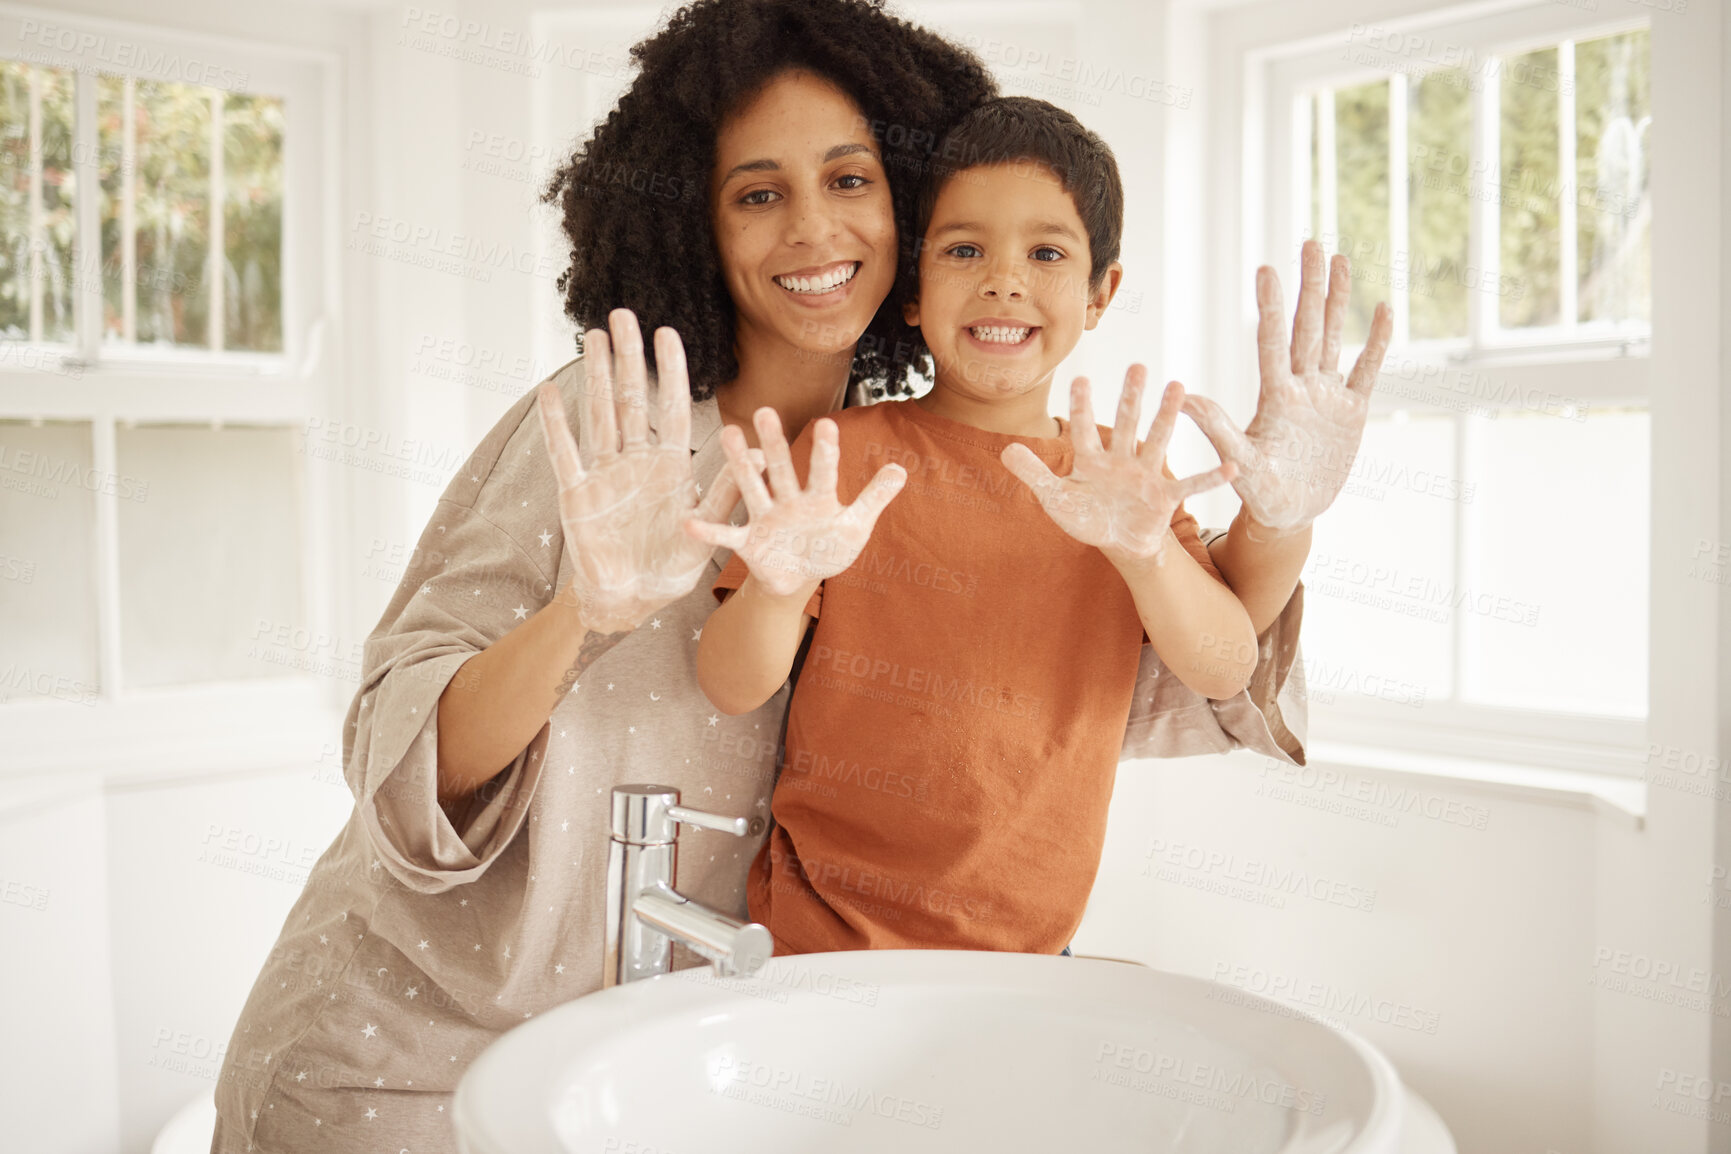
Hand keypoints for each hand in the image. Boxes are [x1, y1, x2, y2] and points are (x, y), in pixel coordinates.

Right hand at [537, 309, 746, 633]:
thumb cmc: (671, 567)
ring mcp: (605, 474)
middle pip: (632, 399)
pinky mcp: (576, 494)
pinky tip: (549, 392)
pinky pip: (565, 453)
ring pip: (599, 414)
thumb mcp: (707, 530)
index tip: (668, 333)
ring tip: (592, 336)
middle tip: (623, 314)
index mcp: (670, 467)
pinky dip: (556, 424)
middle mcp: (636, 462)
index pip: (671, 408)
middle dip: (629, 357)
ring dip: (595, 376)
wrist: (631, 600)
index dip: (669, 371)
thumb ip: (727, 494)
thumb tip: (758, 456)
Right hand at [683, 407, 905, 597]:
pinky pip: (726, 536)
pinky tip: (688, 524)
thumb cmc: (828, 547)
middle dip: (774, 443)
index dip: (825, 451)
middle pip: (781, 469)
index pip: (823, 472)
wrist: (798, 577)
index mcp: (817, 498)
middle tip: (766, 411)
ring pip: (751, 488)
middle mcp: (788, 501)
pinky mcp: (748, 543)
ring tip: (728, 435)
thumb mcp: (855, 526)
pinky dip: (708, 533)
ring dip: (740, 466)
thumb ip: (874, 498)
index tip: (827, 423)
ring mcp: (765, 520)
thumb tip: (901, 469)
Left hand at [1000, 369, 1235, 569]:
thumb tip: (1005, 449)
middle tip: (1138, 365)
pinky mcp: (1165, 498)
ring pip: (1157, 440)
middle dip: (1131, 396)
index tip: (1081, 378)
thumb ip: (1033, 474)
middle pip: (1126, 424)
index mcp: (1092, 460)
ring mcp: (1145, 476)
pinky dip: (1210, 478)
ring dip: (1167, 416)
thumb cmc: (1087, 518)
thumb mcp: (1055, 499)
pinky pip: (1190, 486)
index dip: (1082, 406)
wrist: (1119, 544)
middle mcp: (1121, 460)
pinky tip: (1232, 466)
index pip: (1083, 429)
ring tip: (1178, 386)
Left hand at [1182, 239, 1392, 535]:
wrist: (1291, 513)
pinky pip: (1366, 369)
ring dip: (1337, 300)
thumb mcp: (1241, 463)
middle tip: (1310, 243)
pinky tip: (1383, 309)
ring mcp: (1327, 396)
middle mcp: (1301, 387)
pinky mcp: (1352, 411)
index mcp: (1275, 397)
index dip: (1271, 308)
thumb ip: (1219, 430)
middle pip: (1306, 327)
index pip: (1272, 342)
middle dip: (1310, 287)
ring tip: (1339, 259)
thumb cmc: (1260, 493)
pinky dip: (1376, 342)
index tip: (1267, 270)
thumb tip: (1185, 399)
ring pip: (1334, 337)